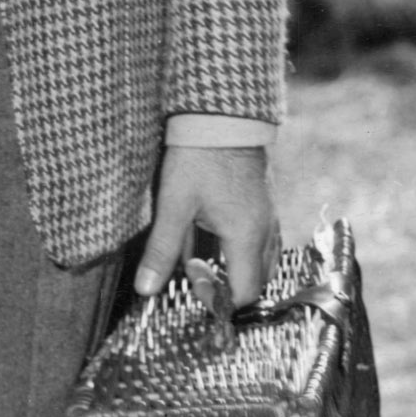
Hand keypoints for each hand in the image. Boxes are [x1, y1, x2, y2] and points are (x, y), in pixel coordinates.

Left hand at [135, 144, 279, 304]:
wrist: (222, 117)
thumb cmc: (198, 156)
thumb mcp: (173, 204)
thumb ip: (161, 250)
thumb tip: (145, 289)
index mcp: (245, 236)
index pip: (244, 294)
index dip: (217, 299)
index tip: (190, 277)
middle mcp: (265, 231)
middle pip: (258, 283)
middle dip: (227, 289)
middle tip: (194, 271)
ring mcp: (271, 218)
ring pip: (264, 265)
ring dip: (237, 273)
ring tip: (206, 258)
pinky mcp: (267, 207)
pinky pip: (266, 244)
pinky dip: (246, 256)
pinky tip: (219, 241)